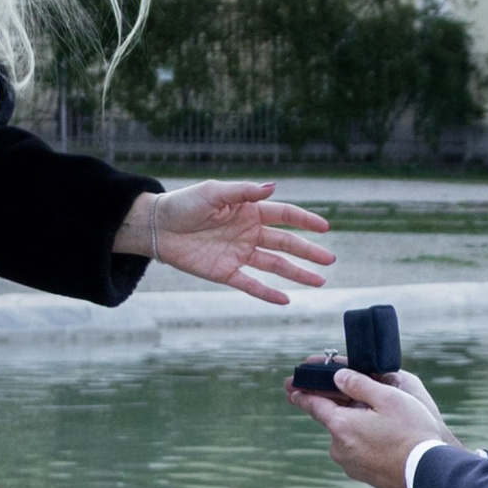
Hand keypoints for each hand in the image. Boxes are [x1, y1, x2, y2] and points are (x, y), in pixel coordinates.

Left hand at [117, 179, 334, 305]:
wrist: (157, 227)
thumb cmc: (183, 204)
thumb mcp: (213, 192)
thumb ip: (243, 192)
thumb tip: (273, 188)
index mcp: (248, 210)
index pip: (284, 215)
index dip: (305, 221)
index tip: (325, 227)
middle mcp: (248, 232)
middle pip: (286, 243)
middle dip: (308, 252)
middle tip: (330, 260)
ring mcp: (239, 253)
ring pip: (275, 265)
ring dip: (297, 273)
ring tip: (319, 281)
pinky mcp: (225, 272)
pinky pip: (250, 284)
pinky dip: (268, 293)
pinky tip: (286, 300)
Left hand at [287, 362, 453, 487]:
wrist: (428, 474)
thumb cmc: (412, 433)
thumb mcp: (389, 398)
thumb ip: (359, 384)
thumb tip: (338, 377)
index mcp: (341, 425)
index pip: (313, 405)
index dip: (302, 393)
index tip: (290, 387)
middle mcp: (339, 447)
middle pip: (333, 420)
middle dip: (338, 406)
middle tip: (348, 396)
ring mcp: (350, 464)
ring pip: (348, 436)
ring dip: (356, 425)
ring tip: (384, 421)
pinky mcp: (364, 475)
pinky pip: (359, 451)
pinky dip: (366, 441)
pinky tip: (388, 439)